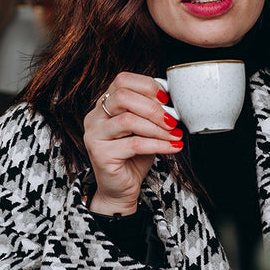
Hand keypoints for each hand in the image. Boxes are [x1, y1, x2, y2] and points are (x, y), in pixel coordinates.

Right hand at [83, 71, 182, 215]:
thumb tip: (173, 98)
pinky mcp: (100, 154)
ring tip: (175, 135)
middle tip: (173, 119)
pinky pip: (134, 144)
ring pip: (128, 120)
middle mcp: (94, 116)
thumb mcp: (145, 127)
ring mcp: (94, 135)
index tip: (167, 99)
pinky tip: (172, 147)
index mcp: (104, 103)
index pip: (122, 80)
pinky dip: (158, 145)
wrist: (120, 188)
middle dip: (153, 107)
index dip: (147, 86)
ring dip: (158, 128)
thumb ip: (151, 110)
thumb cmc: (134, 155)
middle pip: (122, 97)